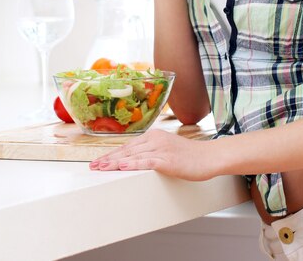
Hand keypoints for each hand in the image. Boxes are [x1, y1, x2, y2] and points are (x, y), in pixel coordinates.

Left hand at [89, 129, 216, 180]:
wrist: (209, 157)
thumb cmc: (190, 155)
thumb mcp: (167, 149)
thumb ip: (151, 152)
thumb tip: (135, 159)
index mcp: (154, 136)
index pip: (128, 146)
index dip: (112, 154)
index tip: (99, 161)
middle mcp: (155, 140)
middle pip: (127, 150)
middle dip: (108, 159)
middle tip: (93, 166)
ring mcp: (161, 149)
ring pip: (133, 156)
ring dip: (115, 163)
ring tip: (101, 168)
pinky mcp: (168, 160)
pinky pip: (147, 162)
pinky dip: (133, 164)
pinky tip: (122, 167)